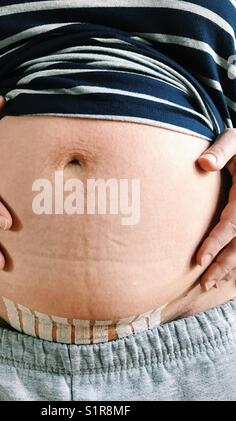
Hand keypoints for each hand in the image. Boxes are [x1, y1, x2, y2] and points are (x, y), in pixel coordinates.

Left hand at [196, 128, 235, 290]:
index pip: (231, 224)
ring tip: (212, 284)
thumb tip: (202, 164)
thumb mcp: (234, 140)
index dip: (216, 243)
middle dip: (223, 265)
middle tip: (205, 284)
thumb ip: (220, 151)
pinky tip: (227, 274)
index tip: (199, 261)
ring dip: (230, 268)